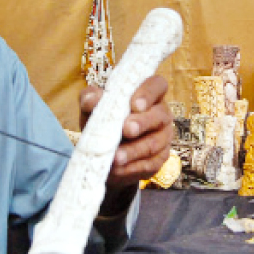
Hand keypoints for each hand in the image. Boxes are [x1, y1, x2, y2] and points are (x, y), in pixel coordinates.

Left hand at [79, 75, 173, 193]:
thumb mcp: (92, 108)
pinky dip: (132, 167)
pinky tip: (118, 169)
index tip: (134, 104)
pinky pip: (150, 164)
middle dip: (142, 123)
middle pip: (160, 115)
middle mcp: (161, 113)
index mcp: (148, 94)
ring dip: (134, 151)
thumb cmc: (103, 120)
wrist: (104, 152)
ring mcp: (163, 137)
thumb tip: (91, 99)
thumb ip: (90, 99)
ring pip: (154, 143)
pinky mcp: (159, 159)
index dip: (148, 93)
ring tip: (116, 157)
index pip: (157, 85)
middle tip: (126, 130)